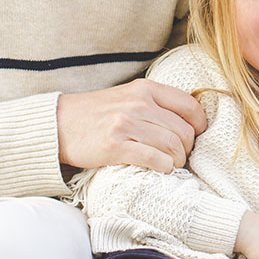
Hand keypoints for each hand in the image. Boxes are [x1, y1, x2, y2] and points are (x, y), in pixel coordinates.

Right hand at [57, 79, 206, 172]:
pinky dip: (163, 167)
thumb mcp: (129, 96)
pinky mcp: (115, 146)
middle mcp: (138, 104)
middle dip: (188, 148)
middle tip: (181, 156)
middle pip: (184, 131)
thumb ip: (156, 103)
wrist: (58, 124)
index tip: (197, 136)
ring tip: (170, 164)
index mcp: (145, 89)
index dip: (200, 124)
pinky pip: (153, 159)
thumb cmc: (98, 113)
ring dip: (177, 161)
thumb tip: (189, 122)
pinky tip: (160, 169)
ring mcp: (126, 124)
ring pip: (172, 146)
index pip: (189, 105)